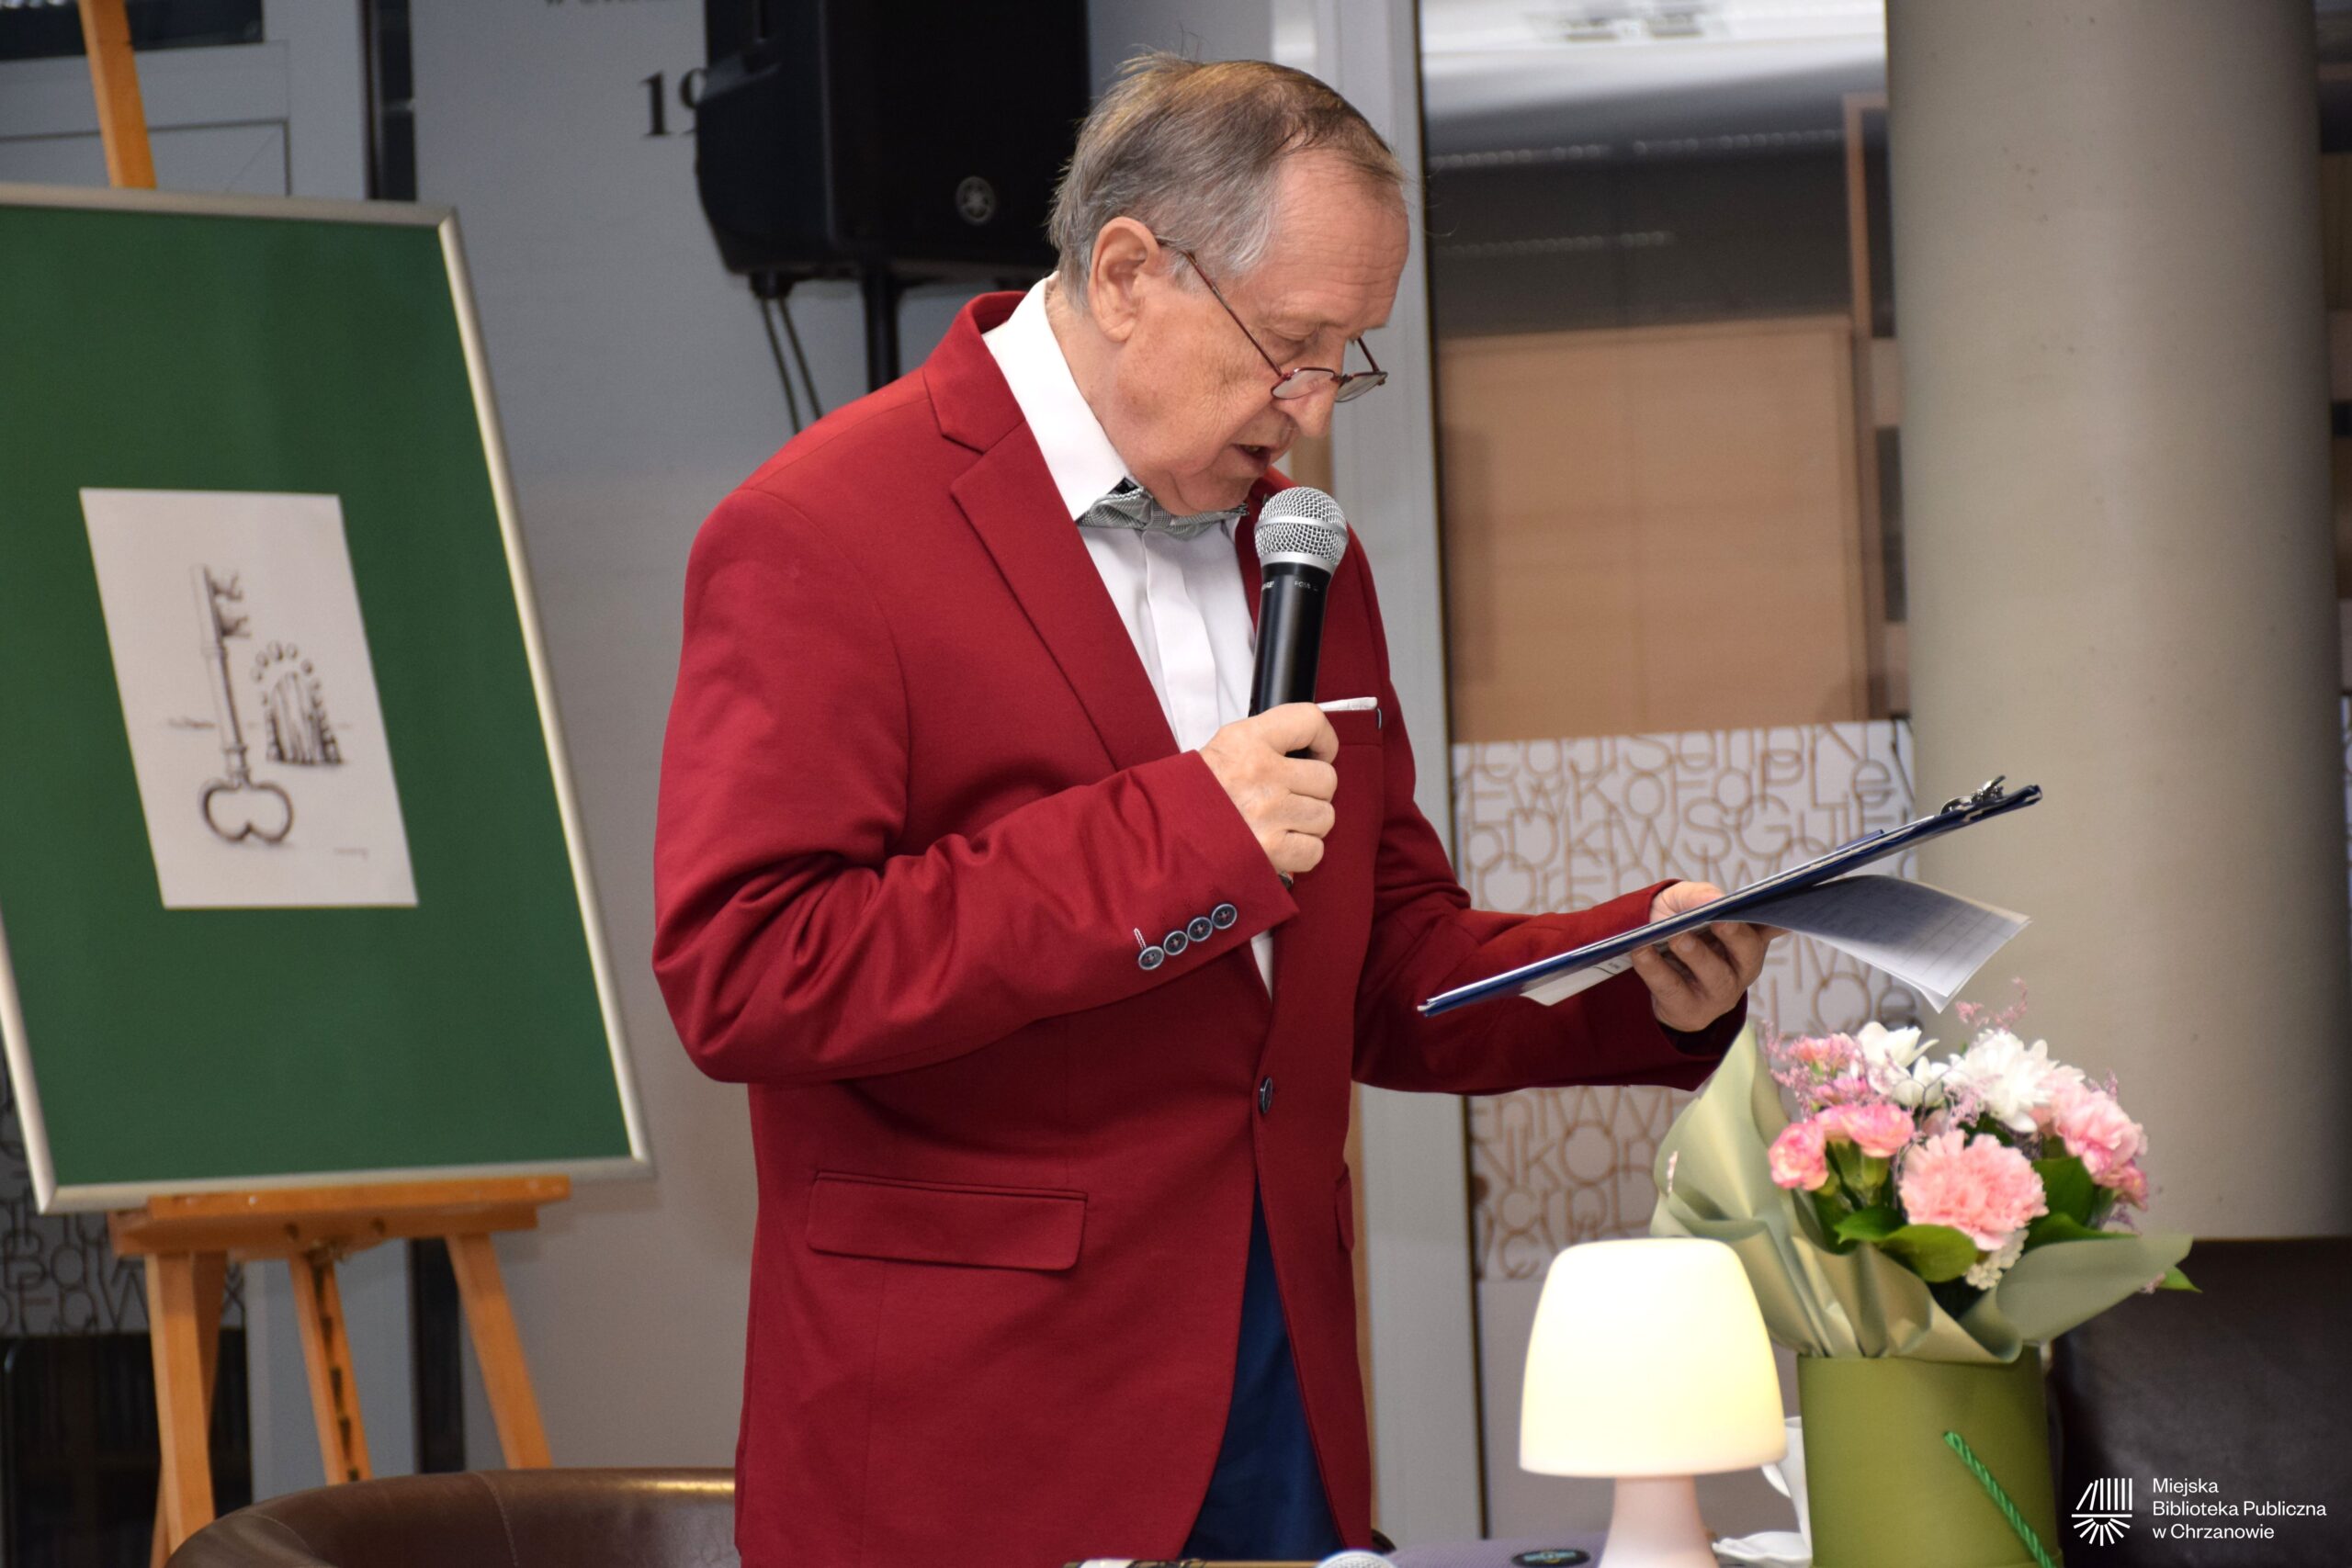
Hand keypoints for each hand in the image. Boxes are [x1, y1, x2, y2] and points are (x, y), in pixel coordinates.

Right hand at [1200, 703, 1338, 877]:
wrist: (1162, 832)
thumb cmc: (1194, 793)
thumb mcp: (1224, 746)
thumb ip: (1267, 741)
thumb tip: (1312, 749)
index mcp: (1247, 740)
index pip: (1310, 721)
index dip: (1325, 740)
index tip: (1320, 752)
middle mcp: (1260, 772)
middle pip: (1326, 778)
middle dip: (1312, 792)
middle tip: (1287, 797)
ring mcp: (1267, 812)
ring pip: (1324, 816)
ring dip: (1307, 824)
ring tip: (1280, 823)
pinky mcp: (1270, 849)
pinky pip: (1314, 849)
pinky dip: (1301, 852)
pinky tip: (1280, 844)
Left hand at [1630, 881, 1785, 1032]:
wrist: (1645, 966)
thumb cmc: (1676, 924)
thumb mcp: (1683, 902)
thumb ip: (1698, 895)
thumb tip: (1715, 898)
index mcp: (1749, 939)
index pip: (1771, 927)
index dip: (1778, 920)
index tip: (1776, 908)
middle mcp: (1741, 968)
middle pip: (1747, 952)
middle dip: (1734, 935)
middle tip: (1720, 921)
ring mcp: (1719, 993)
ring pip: (1713, 976)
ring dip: (1695, 955)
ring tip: (1677, 937)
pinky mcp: (1689, 1010)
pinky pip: (1672, 988)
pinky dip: (1654, 968)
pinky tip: (1640, 951)